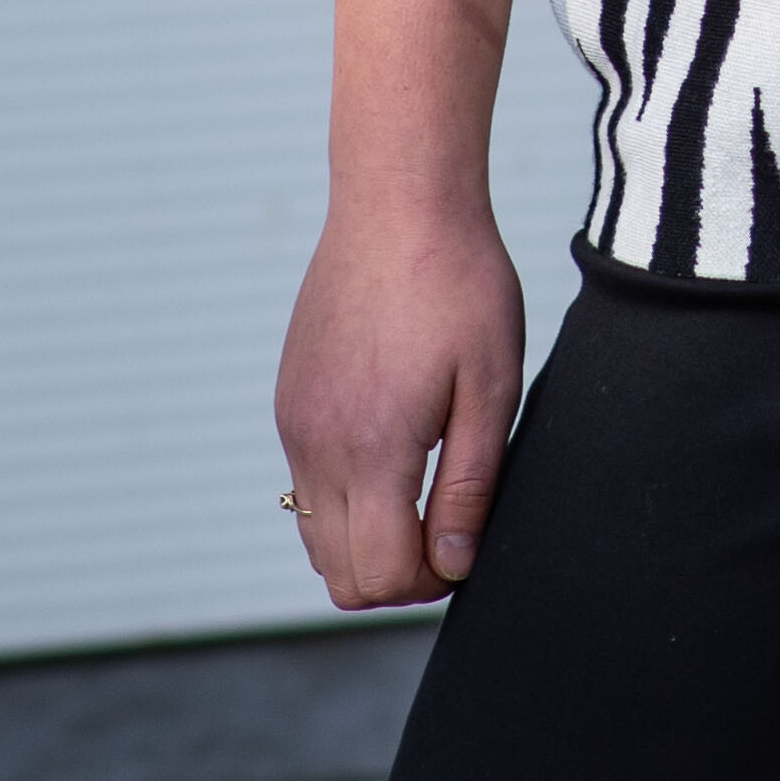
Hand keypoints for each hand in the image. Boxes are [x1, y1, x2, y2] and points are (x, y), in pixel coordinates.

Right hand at [275, 188, 524, 610]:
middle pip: (340, 575)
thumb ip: (469, 484)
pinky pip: (305, 487)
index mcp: (371, 447)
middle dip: (398, 574)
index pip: (381, 576)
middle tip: (448, 525)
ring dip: (367, 541)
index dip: (432, 580)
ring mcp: (294, 423)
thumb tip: (452, 563)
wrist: (398, 200)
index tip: (465, 543)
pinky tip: (394, 449)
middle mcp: (317, 445)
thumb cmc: (458, 283)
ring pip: (315, 539)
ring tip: (423, 491)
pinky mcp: (288, 401)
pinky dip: (345, 499)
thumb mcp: (491, 384)